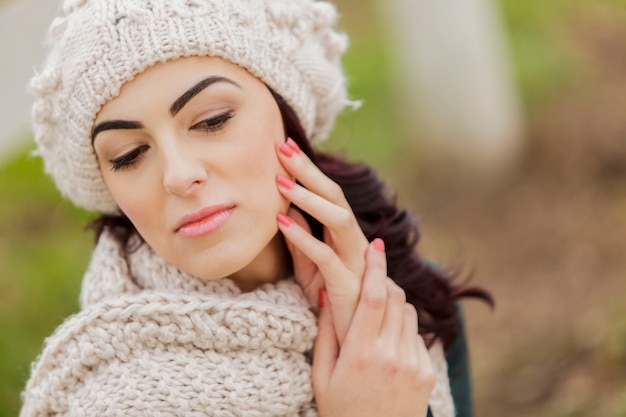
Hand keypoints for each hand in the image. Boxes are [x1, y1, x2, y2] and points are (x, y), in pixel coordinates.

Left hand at [275, 138, 368, 341]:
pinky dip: (303, 237)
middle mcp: (353, 241)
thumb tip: (286, 209)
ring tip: (280, 180)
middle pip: (335, 196)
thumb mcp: (310, 267)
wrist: (355, 340)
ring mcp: (353, 260)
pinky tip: (281, 222)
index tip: (283, 146)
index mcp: (343, 235)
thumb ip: (301, 239)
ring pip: (337, 218)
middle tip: (282, 146)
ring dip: (308, 197)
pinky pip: (325, 255)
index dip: (307, 169)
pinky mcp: (347, 283)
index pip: (327, 194)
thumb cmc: (331, 301)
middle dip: (308, 169)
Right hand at [312, 239, 434, 416]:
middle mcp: (390, 355)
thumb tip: (328, 292)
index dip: (375, 266)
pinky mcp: (427, 372)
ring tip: (377, 315)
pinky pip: (417, 335)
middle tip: (372, 277)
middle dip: (385, 281)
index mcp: (359, 354)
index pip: (373, 297)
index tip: (375, 245)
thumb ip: (326, 332)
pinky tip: (388, 343)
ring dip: (395, 304)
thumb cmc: (340, 409)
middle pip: (395, 298)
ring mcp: (412, 364)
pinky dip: (404, 329)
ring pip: (409, 313)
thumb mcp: (321, 375)